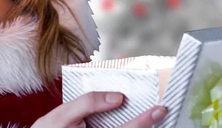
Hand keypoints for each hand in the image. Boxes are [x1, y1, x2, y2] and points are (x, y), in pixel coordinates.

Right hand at [32, 91, 167, 127]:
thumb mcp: (61, 115)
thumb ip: (88, 103)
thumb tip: (116, 97)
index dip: (145, 120)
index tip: (160, 109)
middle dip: (143, 123)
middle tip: (158, 110)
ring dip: (133, 124)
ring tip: (142, 112)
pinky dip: (121, 124)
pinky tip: (120, 112)